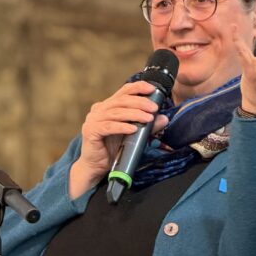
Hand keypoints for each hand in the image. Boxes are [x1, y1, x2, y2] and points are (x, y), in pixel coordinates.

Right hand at [69, 80, 168, 197]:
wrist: (96, 167)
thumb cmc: (113, 149)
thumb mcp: (133, 135)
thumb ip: (147, 126)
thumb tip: (164, 119)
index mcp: (108, 106)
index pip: (124, 91)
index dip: (138, 88)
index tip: (153, 89)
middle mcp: (99, 109)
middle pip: (121, 101)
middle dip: (140, 103)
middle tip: (154, 108)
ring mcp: (93, 119)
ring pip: (116, 113)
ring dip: (134, 115)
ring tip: (148, 118)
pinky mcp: (91, 131)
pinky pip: (109, 127)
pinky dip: (122, 127)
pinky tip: (134, 129)